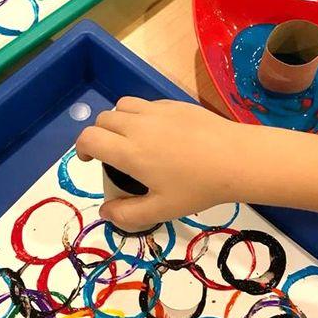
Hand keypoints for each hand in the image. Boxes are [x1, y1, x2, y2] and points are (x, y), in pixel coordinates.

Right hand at [76, 97, 242, 231]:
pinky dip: (140, 114)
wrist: (236, 159)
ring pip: (122, 105)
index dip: (81, 148)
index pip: (88, 138)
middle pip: (103, 120)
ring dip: (118, 120)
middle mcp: (137, 125)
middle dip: (99, 135)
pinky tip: (158, 132)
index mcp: (129, 151)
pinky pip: (146, 103)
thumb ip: (128, 214)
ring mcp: (157, 111)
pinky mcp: (175, 103)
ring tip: (131, 138)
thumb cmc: (197, 187)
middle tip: (111, 154)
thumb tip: (105, 213)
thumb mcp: (161, 210)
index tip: (88, 160)